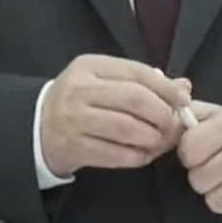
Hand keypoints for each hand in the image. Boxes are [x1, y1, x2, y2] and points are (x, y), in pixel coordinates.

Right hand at [38, 54, 192, 177]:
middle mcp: (80, 90)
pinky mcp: (74, 147)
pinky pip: (116, 154)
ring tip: (161, 141)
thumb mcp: (104, 80)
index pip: (137, 73)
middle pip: (135, 99)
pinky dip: (137, 156)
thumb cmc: (79, 100)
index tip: (184, 100)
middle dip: (162, 114)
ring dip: (153, 138)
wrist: (38, 127)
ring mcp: (75, 119)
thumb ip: (143, 81)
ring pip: (128, 128)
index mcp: (90, 66)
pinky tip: (143, 155)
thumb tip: (183, 86)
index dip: (166, 88)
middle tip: (174, 124)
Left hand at [177, 101, 221, 222]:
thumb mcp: (213, 116)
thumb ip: (182, 120)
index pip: (189, 150)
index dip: (189, 154)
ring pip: (215, 203)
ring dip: (217, 194)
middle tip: (217, 166)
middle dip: (202, 176)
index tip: (201, 150)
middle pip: (199, 181)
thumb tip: (160, 133)